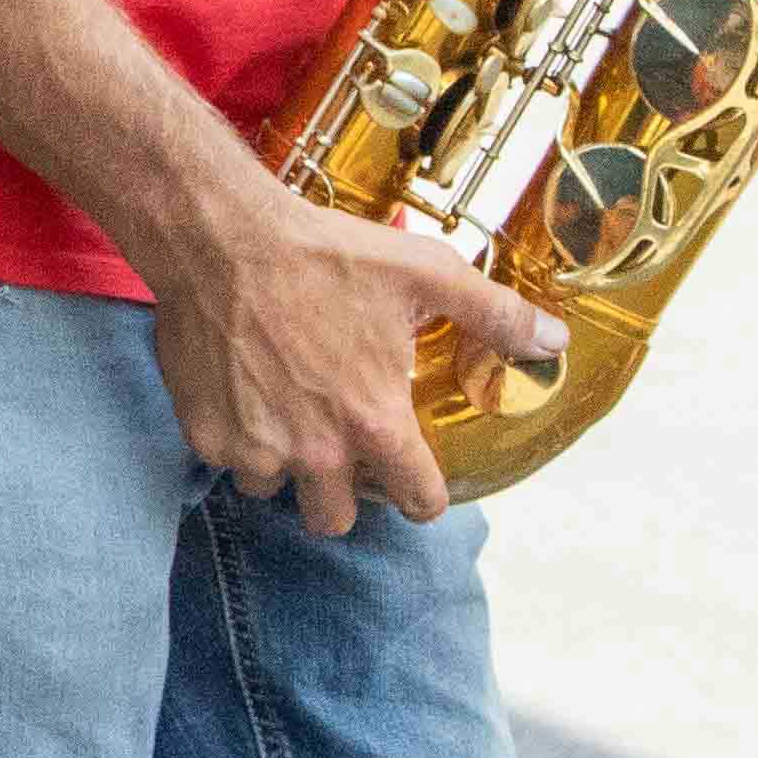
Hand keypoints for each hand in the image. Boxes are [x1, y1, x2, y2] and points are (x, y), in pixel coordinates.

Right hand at [138, 180, 563, 536]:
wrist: (220, 237)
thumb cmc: (325, 253)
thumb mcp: (425, 272)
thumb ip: (494, 315)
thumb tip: (553, 342)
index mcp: (375, 421)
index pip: (416, 501)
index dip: (422, 495)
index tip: (413, 478)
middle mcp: (315, 450)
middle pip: (335, 520)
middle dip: (342, 494)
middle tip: (339, 448)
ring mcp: (254, 447)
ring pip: (273, 490)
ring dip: (283, 466)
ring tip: (286, 415)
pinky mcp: (205, 433)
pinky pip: (225, 460)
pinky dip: (235, 437)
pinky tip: (243, 391)